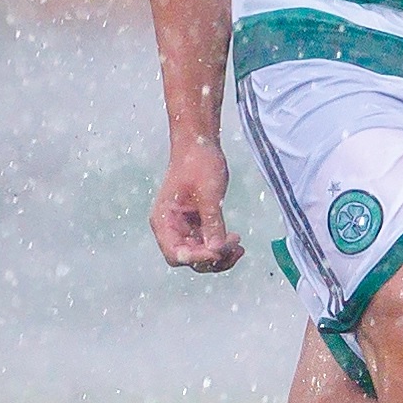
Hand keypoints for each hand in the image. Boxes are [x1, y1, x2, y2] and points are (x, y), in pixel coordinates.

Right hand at [150, 138, 243, 270]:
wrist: (199, 143)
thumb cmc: (198, 163)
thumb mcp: (208, 194)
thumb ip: (211, 223)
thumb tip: (217, 250)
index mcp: (164, 221)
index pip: (177, 253)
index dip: (198, 257)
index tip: (220, 250)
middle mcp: (170, 228)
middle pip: (188, 258)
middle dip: (212, 259)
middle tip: (235, 249)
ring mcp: (183, 227)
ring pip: (199, 254)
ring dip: (219, 255)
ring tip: (239, 247)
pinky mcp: (195, 223)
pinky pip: (207, 243)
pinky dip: (220, 246)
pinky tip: (235, 241)